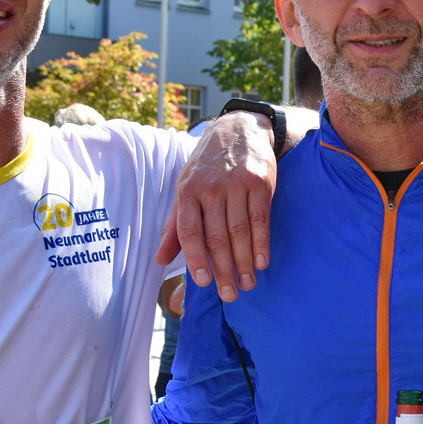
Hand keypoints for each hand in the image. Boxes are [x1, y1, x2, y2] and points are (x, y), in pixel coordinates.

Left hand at [157, 112, 276, 299]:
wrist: (239, 129)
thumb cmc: (207, 166)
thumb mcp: (185, 188)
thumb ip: (174, 225)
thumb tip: (160, 259)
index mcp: (187, 191)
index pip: (189, 231)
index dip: (195, 258)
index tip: (203, 282)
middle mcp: (210, 188)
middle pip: (217, 236)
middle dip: (224, 269)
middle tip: (230, 294)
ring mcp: (237, 184)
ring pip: (240, 231)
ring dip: (245, 262)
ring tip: (248, 284)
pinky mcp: (261, 183)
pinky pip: (260, 219)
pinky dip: (262, 243)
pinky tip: (262, 262)